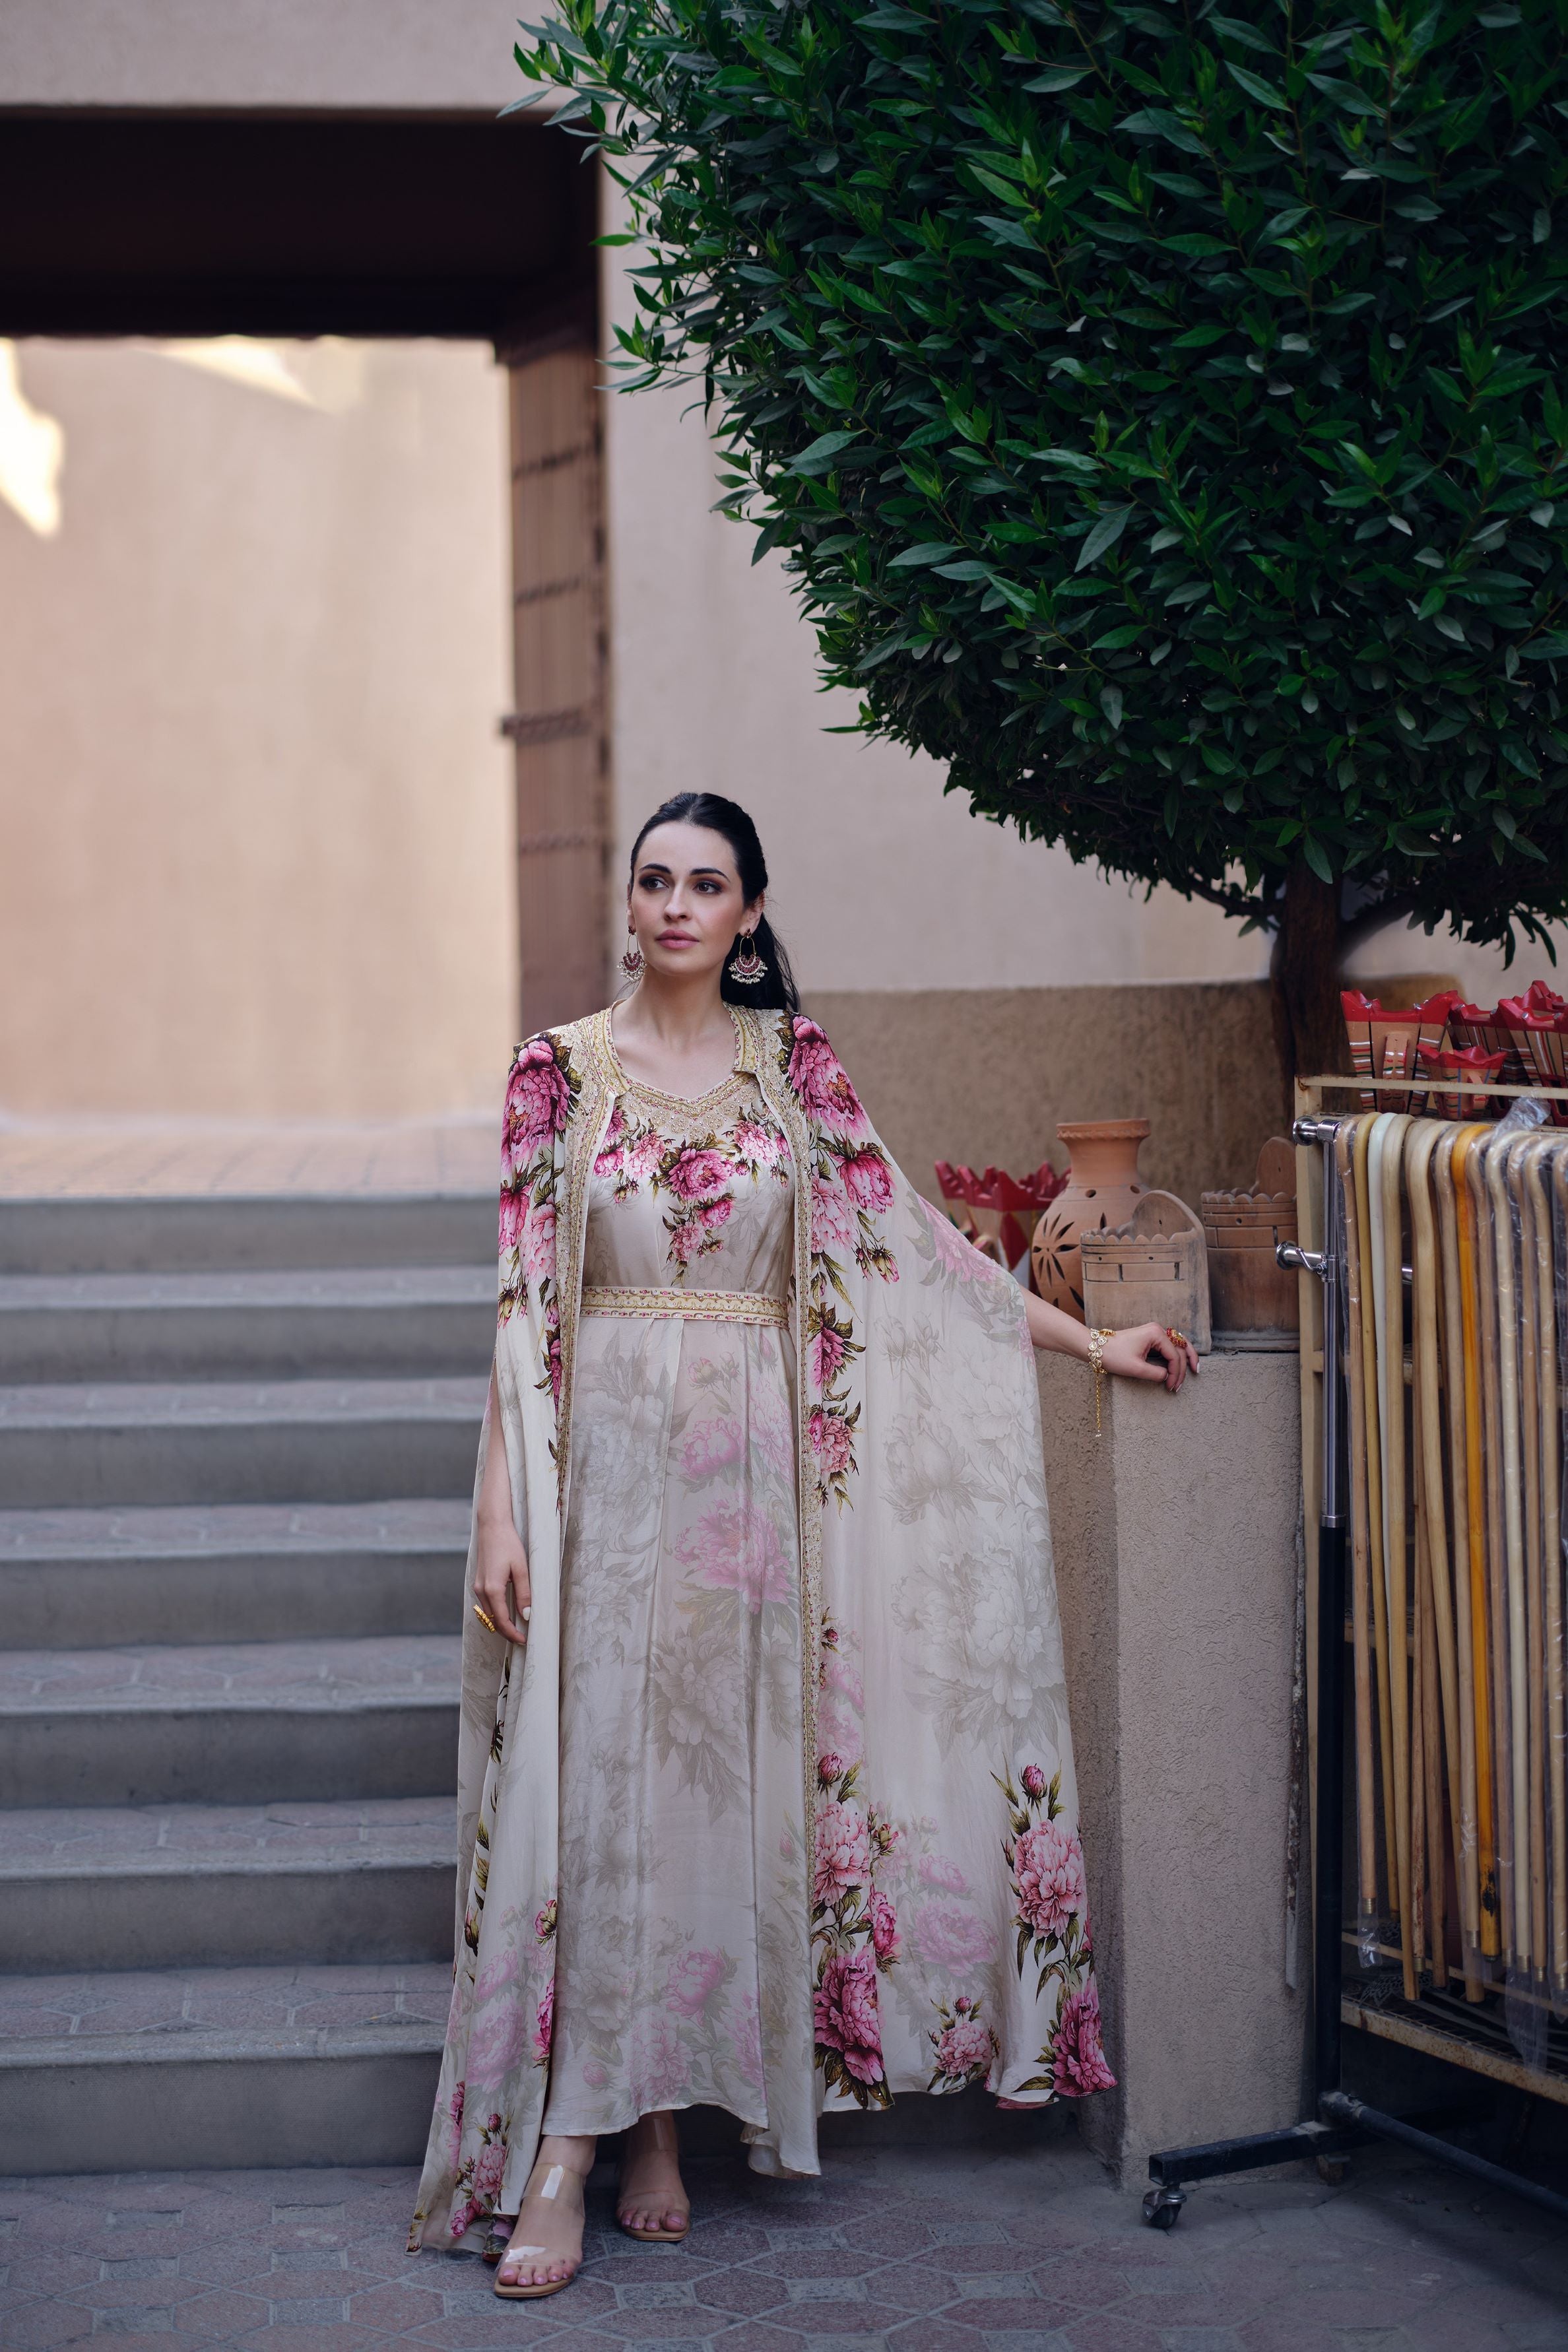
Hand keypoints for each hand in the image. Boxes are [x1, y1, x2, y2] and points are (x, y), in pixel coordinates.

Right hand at [474, 1512, 532, 1645]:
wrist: (492, 1526)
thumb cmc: (508, 1544)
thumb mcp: (521, 1569)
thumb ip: (524, 1594)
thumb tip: (527, 1615)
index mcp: (492, 1589)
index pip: (501, 1621)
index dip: (513, 1634)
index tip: (524, 1640)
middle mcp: (481, 1591)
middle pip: (492, 1621)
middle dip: (507, 1631)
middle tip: (523, 1636)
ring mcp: (477, 1587)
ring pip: (488, 1614)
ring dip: (501, 1623)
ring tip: (518, 1626)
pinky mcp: (478, 1582)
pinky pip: (486, 1604)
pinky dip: (496, 1613)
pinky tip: (508, 1612)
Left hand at [1102, 1321, 1197, 1392]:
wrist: (1096, 1349)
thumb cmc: (1114, 1356)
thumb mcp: (1136, 1368)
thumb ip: (1155, 1373)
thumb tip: (1167, 1377)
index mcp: (1155, 1334)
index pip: (1174, 1355)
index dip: (1176, 1373)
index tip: (1171, 1387)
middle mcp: (1158, 1330)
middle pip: (1180, 1349)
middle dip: (1183, 1368)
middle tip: (1179, 1385)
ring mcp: (1154, 1333)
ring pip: (1178, 1344)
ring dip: (1186, 1357)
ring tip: (1195, 1369)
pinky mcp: (1151, 1338)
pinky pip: (1169, 1346)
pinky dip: (1177, 1355)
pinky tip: (1181, 1364)